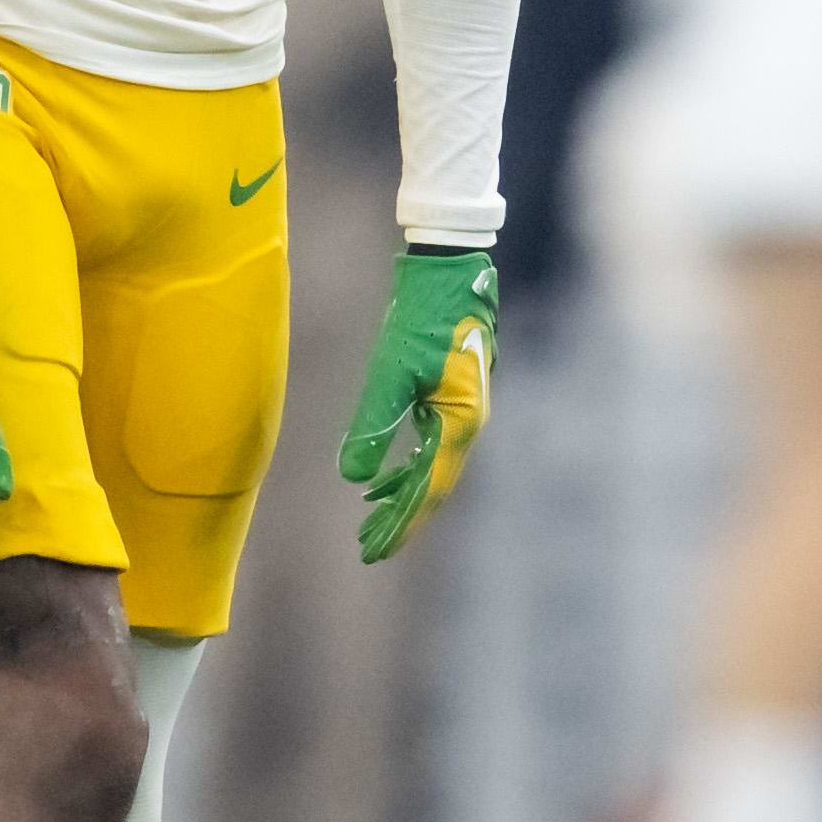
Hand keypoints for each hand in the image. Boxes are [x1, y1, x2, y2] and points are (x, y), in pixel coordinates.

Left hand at [340, 245, 497, 564]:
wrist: (450, 270)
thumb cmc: (423, 317)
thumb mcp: (392, 371)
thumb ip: (375, 425)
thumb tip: (353, 477)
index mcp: (460, 422)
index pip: (428, 488)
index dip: (401, 524)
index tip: (374, 551)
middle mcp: (467, 422)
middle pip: (432, 486)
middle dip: (399, 519)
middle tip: (367, 548)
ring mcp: (461, 410)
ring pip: (430, 468)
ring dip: (399, 495)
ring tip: (367, 521)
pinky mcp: (451, 396)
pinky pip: (429, 446)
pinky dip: (405, 467)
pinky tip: (380, 478)